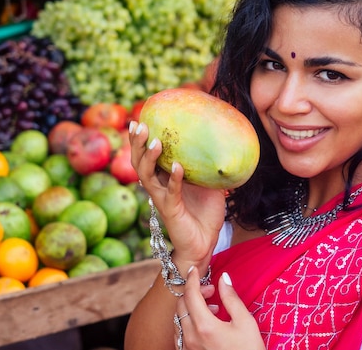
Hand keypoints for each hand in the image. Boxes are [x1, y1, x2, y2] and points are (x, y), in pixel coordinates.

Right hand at [129, 121, 225, 268]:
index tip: (140, 118)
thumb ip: (210, 166)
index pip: (146, 155)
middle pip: (138, 162)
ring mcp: (162, 198)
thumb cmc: (205, 213)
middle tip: (138, 125)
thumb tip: (225, 141)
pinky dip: (173, 179)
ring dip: (150, 158)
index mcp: (163, 178)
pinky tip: (177, 167)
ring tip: (156, 142)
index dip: (139, 139)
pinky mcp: (171, 210)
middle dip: (136, 143)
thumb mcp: (209, 183)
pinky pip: (170, 192)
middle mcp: (158, 187)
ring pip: (146, 176)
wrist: (205, 242)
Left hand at [176, 267, 264, 349]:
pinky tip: (206, 323)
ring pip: (179, 318)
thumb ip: (231, 298)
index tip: (195, 269)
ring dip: (191, 307)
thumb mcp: (245, 322)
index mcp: (204, 326)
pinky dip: (189, 321)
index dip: (192, 278)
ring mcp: (188, 348)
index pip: (190, 294)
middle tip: (212, 291)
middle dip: (194, 292)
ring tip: (213, 308)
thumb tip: (224, 278)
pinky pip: (181, 332)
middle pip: (181, 304)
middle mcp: (191, 337)